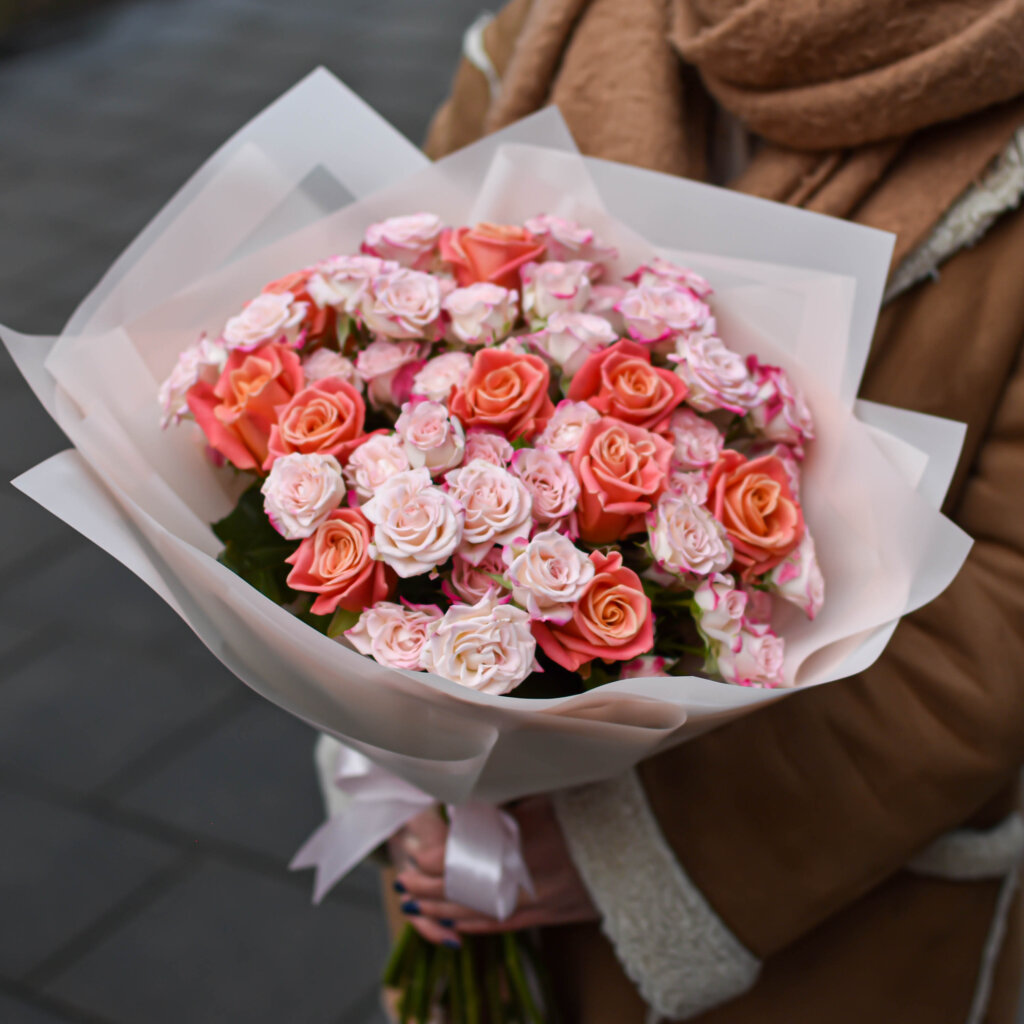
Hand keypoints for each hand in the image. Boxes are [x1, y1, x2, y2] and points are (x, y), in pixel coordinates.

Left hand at [388, 796, 597, 945]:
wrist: (640, 843)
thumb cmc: (592, 808)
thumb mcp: (545, 794)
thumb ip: (506, 800)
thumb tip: (466, 796)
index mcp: (521, 837)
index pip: (462, 856)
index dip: (432, 859)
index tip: (414, 854)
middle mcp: (526, 873)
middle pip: (464, 887)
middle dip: (428, 888)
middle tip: (403, 882)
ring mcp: (540, 898)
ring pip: (481, 912)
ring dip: (445, 910)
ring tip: (417, 905)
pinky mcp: (554, 914)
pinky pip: (506, 926)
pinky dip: (478, 926)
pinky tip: (457, 926)